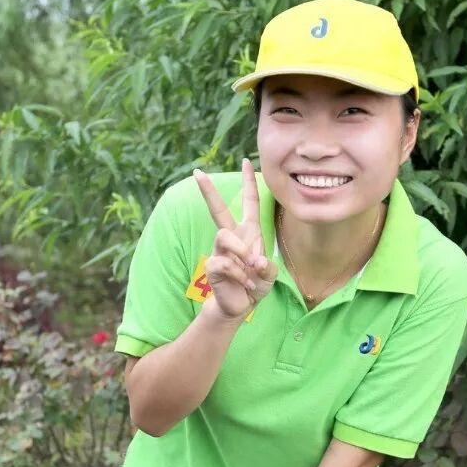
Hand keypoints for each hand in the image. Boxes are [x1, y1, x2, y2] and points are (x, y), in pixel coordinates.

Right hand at [192, 158, 278, 320]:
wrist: (241, 304)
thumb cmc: (256, 284)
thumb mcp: (270, 275)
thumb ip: (268, 267)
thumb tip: (255, 262)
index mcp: (249, 232)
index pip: (250, 203)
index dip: (249, 183)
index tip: (246, 161)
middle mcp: (232, 237)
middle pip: (217, 209)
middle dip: (208, 191)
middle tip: (196, 173)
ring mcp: (220, 250)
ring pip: (224, 236)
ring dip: (241, 252)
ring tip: (251, 271)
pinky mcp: (213, 265)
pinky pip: (225, 262)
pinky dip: (240, 275)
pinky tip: (245, 284)